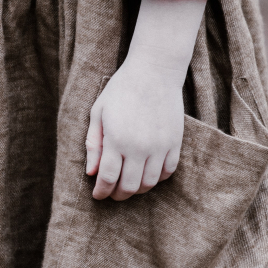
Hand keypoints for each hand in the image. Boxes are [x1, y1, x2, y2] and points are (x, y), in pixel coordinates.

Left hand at [86, 55, 184, 199]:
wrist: (154, 71)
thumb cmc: (121, 90)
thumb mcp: (99, 112)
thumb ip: (94, 144)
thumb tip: (92, 173)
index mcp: (117, 139)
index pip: (108, 178)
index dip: (101, 192)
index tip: (97, 195)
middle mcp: (140, 147)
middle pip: (129, 186)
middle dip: (117, 195)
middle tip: (111, 193)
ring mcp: (160, 146)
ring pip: (149, 183)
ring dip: (137, 189)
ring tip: (128, 184)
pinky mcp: (175, 142)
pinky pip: (168, 171)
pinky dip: (157, 178)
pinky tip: (147, 173)